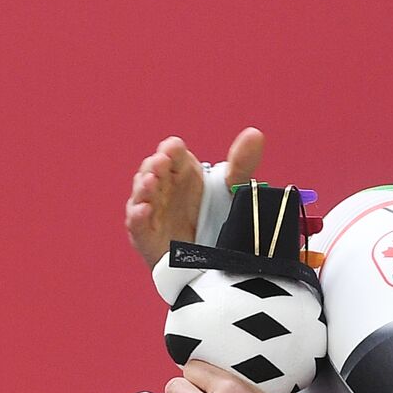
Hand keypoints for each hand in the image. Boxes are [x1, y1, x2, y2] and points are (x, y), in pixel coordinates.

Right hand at [125, 127, 264, 267]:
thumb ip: (242, 163)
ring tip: (151, 180)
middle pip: (153, 172)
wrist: (219, 258)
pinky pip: (139, 227)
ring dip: (144, 187)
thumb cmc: (220, 216)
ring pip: (142, 196)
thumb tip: (255, 134)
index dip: (171, 150)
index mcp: (183, 173)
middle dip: (155, 166)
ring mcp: (154, 213)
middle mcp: (165, 189)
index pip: (173, 155)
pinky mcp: (149, 238)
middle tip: (162, 162)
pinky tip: (144, 209)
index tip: (174, 147)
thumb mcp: (234, 188)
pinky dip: (138, 217)